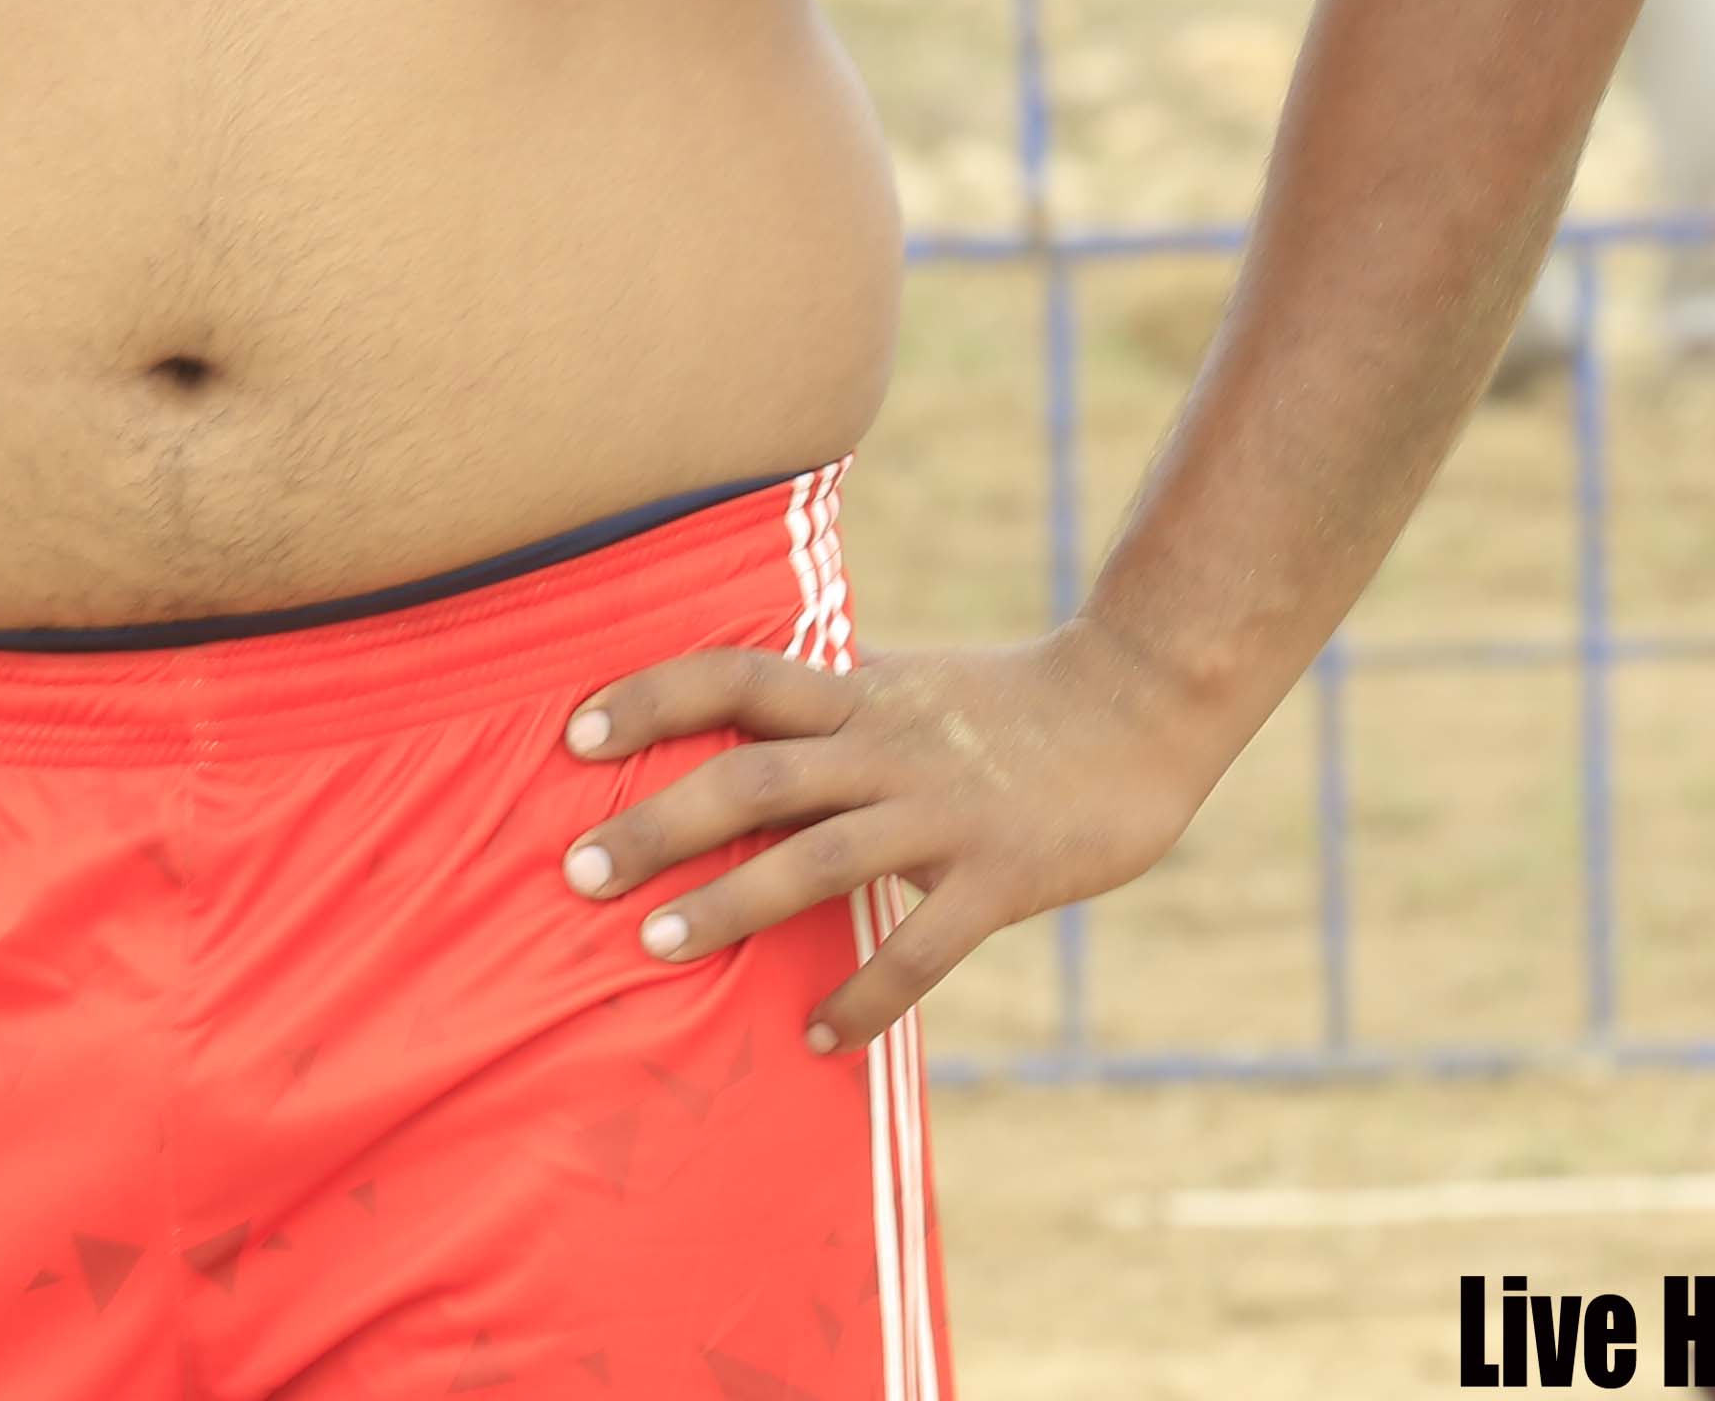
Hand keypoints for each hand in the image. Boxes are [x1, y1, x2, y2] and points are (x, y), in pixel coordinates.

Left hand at [548, 624, 1234, 1051]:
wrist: (1141, 705)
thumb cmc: (1009, 702)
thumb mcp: (907, 680)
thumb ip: (827, 701)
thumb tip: (732, 710)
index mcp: (859, 694)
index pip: (736, 676)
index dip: (653, 696)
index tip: (573, 734)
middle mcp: (887, 746)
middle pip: (755, 776)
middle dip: (660, 822)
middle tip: (578, 870)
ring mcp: (943, 813)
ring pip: (818, 856)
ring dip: (731, 903)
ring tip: (656, 948)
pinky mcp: (1000, 877)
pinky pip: (922, 948)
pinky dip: (865, 996)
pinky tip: (817, 1038)